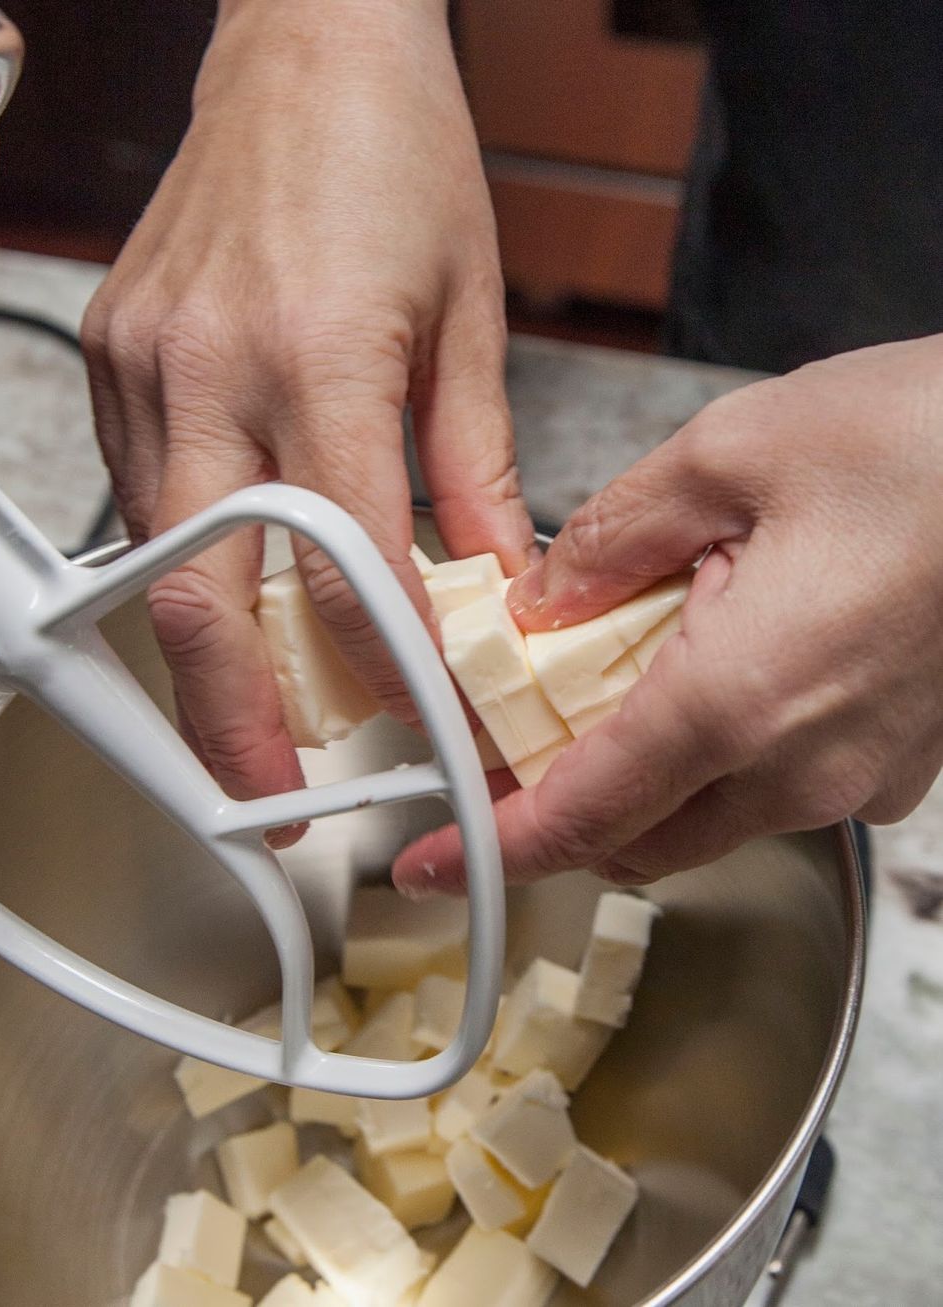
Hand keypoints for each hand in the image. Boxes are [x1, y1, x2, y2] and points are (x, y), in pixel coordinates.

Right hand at [82, 0, 532, 806]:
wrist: (306, 47)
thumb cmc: (398, 158)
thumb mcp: (470, 317)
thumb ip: (476, 466)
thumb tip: (492, 578)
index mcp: (319, 352)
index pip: (347, 561)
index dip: (382, 661)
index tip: (414, 715)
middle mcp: (211, 364)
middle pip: (205, 593)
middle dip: (235, 716)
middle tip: (273, 789)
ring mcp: (145, 360)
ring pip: (157, 556)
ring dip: (202, 654)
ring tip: (251, 717)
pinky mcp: (115, 353)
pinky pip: (138, 492)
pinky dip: (182, 561)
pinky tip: (226, 593)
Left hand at [393, 335, 942, 891]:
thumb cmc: (925, 443)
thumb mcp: (730, 452)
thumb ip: (610, 539)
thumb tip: (544, 601)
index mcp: (737, 700)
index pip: (581, 814)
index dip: (494, 846)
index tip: (438, 860)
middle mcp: (801, 767)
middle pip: (636, 834)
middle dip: (559, 803)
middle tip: (512, 733)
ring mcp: (858, 775)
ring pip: (705, 818)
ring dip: (638, 776)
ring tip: (609, 681)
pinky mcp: (894, 759)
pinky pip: (774, 786)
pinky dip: (715, 756)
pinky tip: (710, 669)